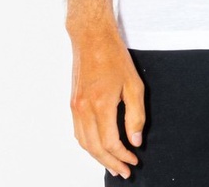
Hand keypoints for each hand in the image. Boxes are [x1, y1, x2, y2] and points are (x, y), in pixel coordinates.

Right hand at [68, 17, 145, 178]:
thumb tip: (135, 141)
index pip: (111, 143)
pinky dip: (88, 145)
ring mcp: (75, 107)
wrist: (91, 37)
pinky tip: (99, 147)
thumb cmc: (114, 56)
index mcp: (101, 105)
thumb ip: (135, 115)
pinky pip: (78, 132)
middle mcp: (84, 109)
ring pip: (84, 143)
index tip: (134, 161)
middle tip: (124, 171)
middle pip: (95, 148)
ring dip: (98, 157)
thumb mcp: (133, 83)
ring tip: (112, 164)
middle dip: (110, 163)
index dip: (123, 156)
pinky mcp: (73, 103)